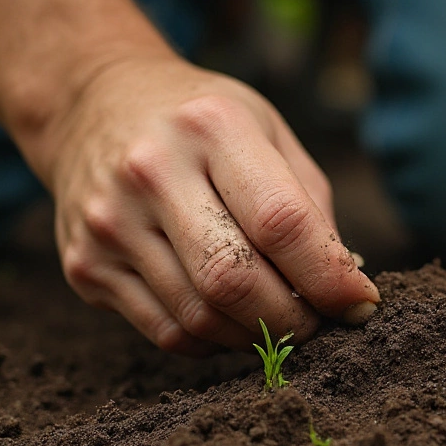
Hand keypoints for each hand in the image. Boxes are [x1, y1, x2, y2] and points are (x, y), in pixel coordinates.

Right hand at [35, 56, 378, 355]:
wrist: (91, 105)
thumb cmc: (199, 124)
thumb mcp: (265, 130)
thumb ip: (309, 206)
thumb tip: (346, 290)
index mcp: (210, 127)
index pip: (281, 222)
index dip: (329, 277)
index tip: (360, 304)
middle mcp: (151, 172)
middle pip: (235, 281)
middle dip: (292, 319)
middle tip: (318, 324)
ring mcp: (110, 223)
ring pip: (200, 318)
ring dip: (254, 336)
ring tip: (276, 319)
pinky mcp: (85, 267)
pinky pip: (166, 332)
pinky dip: (212, 341)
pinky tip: (228, 318)